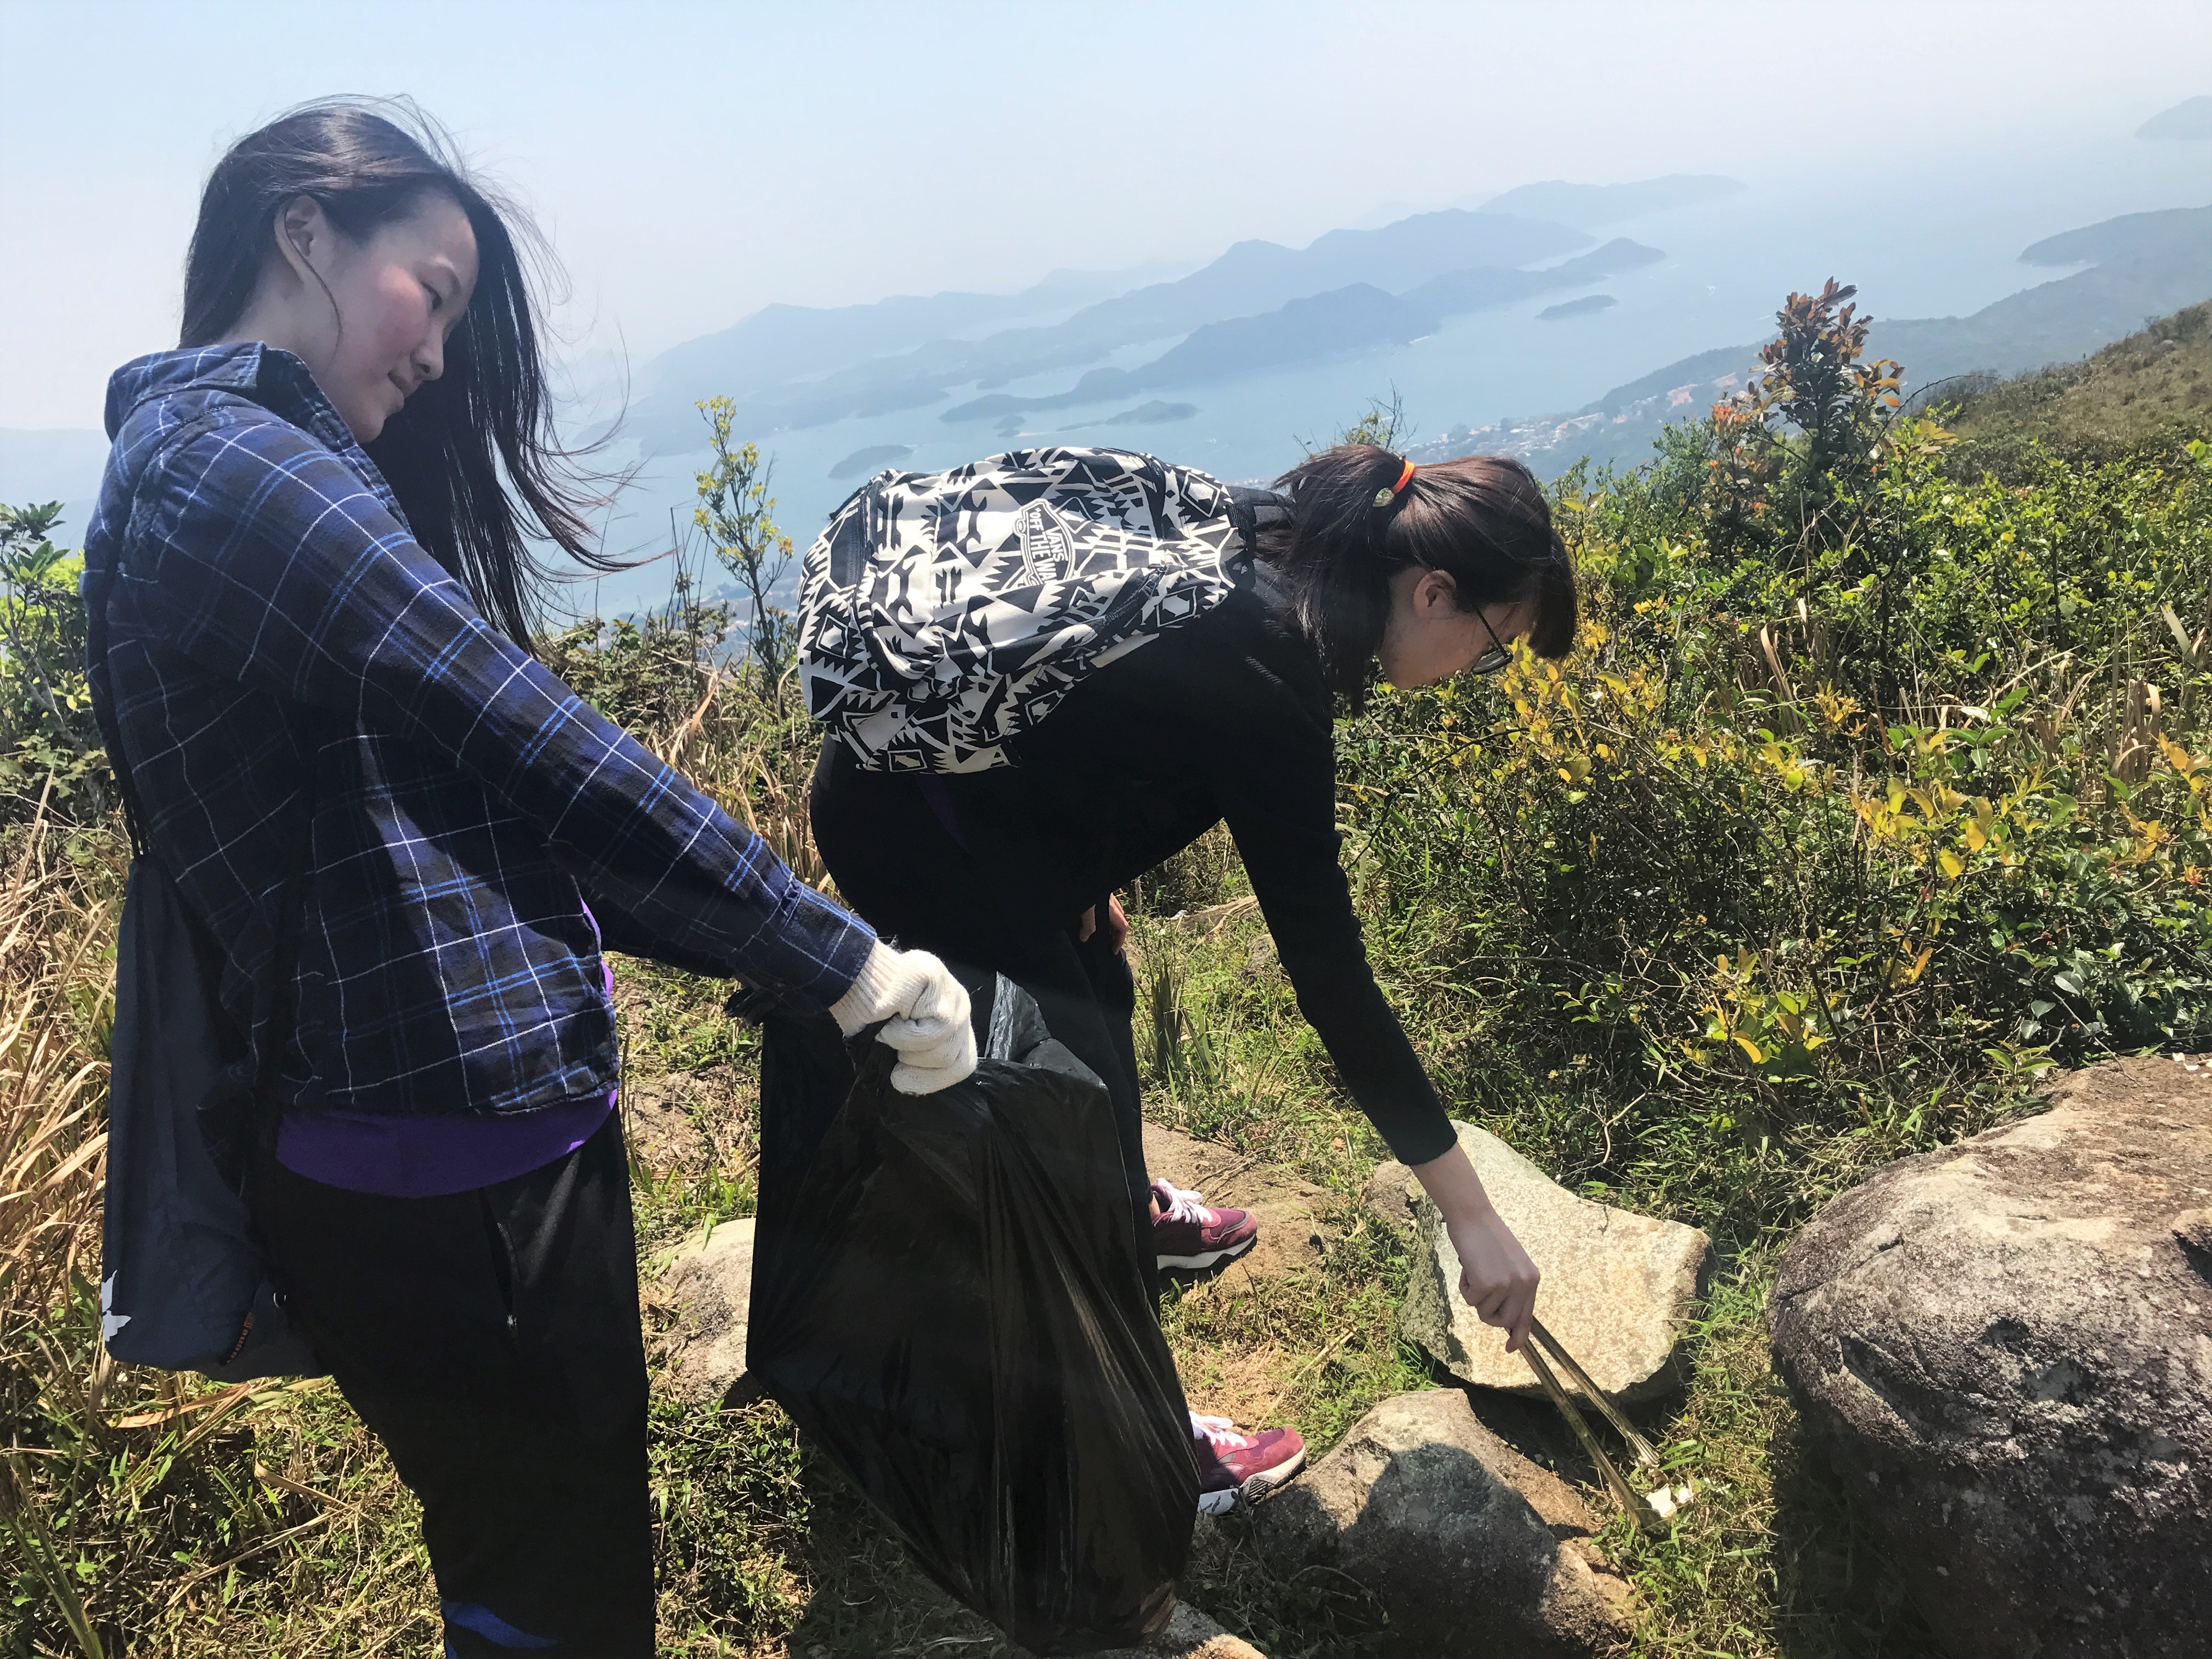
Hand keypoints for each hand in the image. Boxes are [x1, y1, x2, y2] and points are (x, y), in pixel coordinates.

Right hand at [828, 943, 977, 1093]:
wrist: (848, 978)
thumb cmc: (868, 1015)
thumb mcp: (900, 1046)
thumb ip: (919, 1059)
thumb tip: (915, 1086)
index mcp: (954, 1021)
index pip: (963, 1063)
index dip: (934, 1080)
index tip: (902, 1078)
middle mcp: (960, 1004)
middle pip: (957, 1060)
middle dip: (919, 1069)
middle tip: (895, 1053)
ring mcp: (952, 991)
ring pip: (943, 1049)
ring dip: (906, 1048)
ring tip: (890, 1028)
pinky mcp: (938, 982)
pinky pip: (929, 1031)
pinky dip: (901, 1034)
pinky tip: (891, 1016)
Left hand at [1077, 894, 1128, 952]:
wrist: (1077, 873)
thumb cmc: (1086, 894)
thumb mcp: (1087, 911)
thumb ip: (1088, 925)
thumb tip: (1084, 937)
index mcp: (1111, 908)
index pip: (1123, 927)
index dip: (1120, 940)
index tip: (1114, 951)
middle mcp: (1110, 901)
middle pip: (1119, 919)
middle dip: (1115, 932)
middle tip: (1108, 943)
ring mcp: (1104, 897)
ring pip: (1112, 912)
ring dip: (1108, 923)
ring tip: (1098, 932)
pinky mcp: (1095, 895)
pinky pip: (1102, 906)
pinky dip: (1099, 914)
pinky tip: (1089, 918)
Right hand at [1408, 1139, 1539, 1352]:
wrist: (1472, 1216)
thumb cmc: (1486, 1237)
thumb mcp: (1509, 1264)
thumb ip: (1511, 1289)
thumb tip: (1504, 1321)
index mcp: (1532, 1278)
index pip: (1527, 1316)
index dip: (1519, 1334)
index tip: (1511, 1348)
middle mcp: (1524, 1283)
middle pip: (1504, 1320)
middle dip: (1487, 1314)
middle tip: (1477, 1292)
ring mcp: (1507, 1285)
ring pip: (1484, 1311)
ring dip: (1474, 1296)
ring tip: (1473, 1271)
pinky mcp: (1487, 1284)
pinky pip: (1470, 1300)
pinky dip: (1464, 1287)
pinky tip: (1467, 1267)